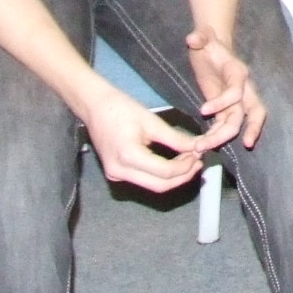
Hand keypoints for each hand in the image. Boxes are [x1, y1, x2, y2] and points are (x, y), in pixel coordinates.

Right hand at [79, 83, 210, 194]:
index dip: (186, 166)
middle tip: (198, 162)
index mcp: (128, 157)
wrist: (94, 106)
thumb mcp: (152, 122)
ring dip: (173, 177)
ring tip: (189, 162)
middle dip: (182, 176)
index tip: (198, 154)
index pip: (165, 172)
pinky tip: (172, 163)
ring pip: (152, 186)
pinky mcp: (115, 174)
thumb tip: (196, 147)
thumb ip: (176, 139)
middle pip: (160, 185)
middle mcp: (119, 172)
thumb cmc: (121, 109)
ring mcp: (115, 175)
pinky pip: (143, 180)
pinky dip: (160, 175)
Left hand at [186, 28, 265, 151]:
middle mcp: (243, 89)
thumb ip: (200, 37)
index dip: (222, 102)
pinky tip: (203, 145)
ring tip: (203, 149)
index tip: (202, 111)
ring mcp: (237, 101)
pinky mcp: (227, 109)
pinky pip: (227, 126)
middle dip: (245, 129)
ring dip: (223, 138)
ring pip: (240, 123)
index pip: (237, 91)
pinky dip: (217, 137)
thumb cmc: (207, 43)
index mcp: (238, 72)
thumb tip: (193, 38)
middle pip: (255, 112)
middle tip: (224, 144)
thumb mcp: (202, 37)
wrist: (211, 48)